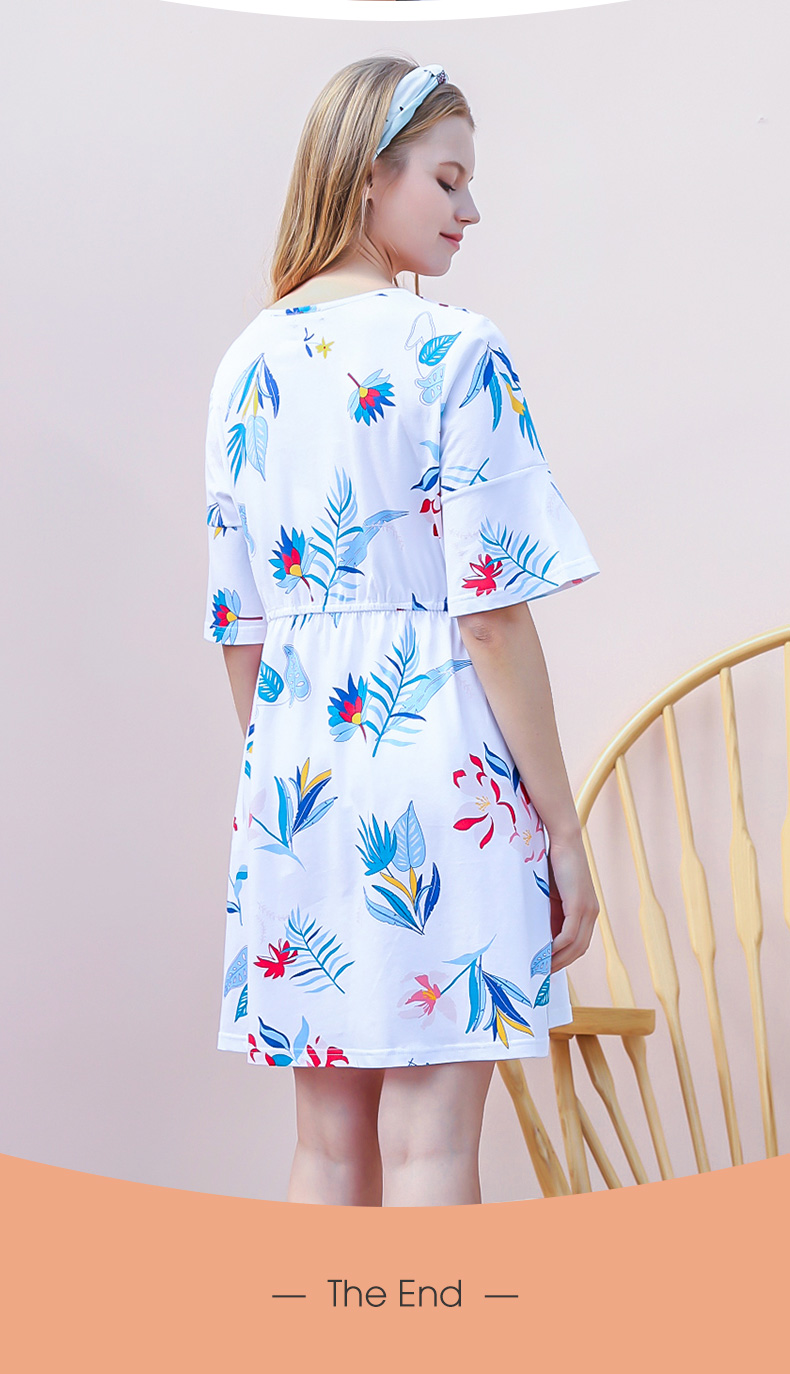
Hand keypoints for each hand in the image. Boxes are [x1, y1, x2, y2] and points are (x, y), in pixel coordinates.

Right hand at [546, 835, 599, 972]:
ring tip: (540, 967)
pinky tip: (545, 952)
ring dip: (558, 959)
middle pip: (579, 949)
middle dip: (561, 964)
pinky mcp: (579, 904)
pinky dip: (557, 947)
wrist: (563, 840)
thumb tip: (540, 935)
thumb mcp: (552, 894)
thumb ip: (551, 912)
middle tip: (542, 973)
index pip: (579, 944)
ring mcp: (587, 909)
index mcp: (587, 911)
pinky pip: (569, 934)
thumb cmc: (554, 862)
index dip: (565, 958)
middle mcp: (592, 913)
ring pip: (576, 945)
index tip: (548, 967)